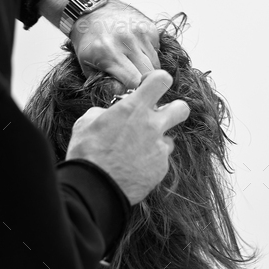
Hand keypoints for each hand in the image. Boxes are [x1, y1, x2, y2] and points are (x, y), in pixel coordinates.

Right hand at [66, 70, 188, 203]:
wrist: (94, 188)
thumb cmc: (87, 154)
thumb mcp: (87, 123)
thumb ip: (105, 112)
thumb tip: (109, 114)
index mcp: (134, 108)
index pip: (162, 80)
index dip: (159, 80)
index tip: (150, 87)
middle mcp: (152, 126)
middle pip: (182, 108)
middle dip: (173, 111)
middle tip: (158, 118)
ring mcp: (159, 148)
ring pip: (169, 139)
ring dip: (157, 142)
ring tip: (136, 151)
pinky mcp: (161, 169)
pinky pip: (161, 161)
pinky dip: (150, 163)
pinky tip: (133, 168)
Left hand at [71, 0, 160, 86]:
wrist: (93, 11)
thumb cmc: (89, 41)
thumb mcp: (87, 65)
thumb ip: (105, 83)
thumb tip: (124, 97)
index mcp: (107, 53)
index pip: (133, 83)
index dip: (132, 91)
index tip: (129, 92)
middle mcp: (125, 41)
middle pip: (148, 75)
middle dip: (142, 82)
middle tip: (134, 82)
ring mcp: (140, 33)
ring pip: (155, 65)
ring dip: (147, 69)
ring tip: (133, 64)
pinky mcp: (149, 28)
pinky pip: (156, 51)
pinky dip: (150, 56)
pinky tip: (137, 50)